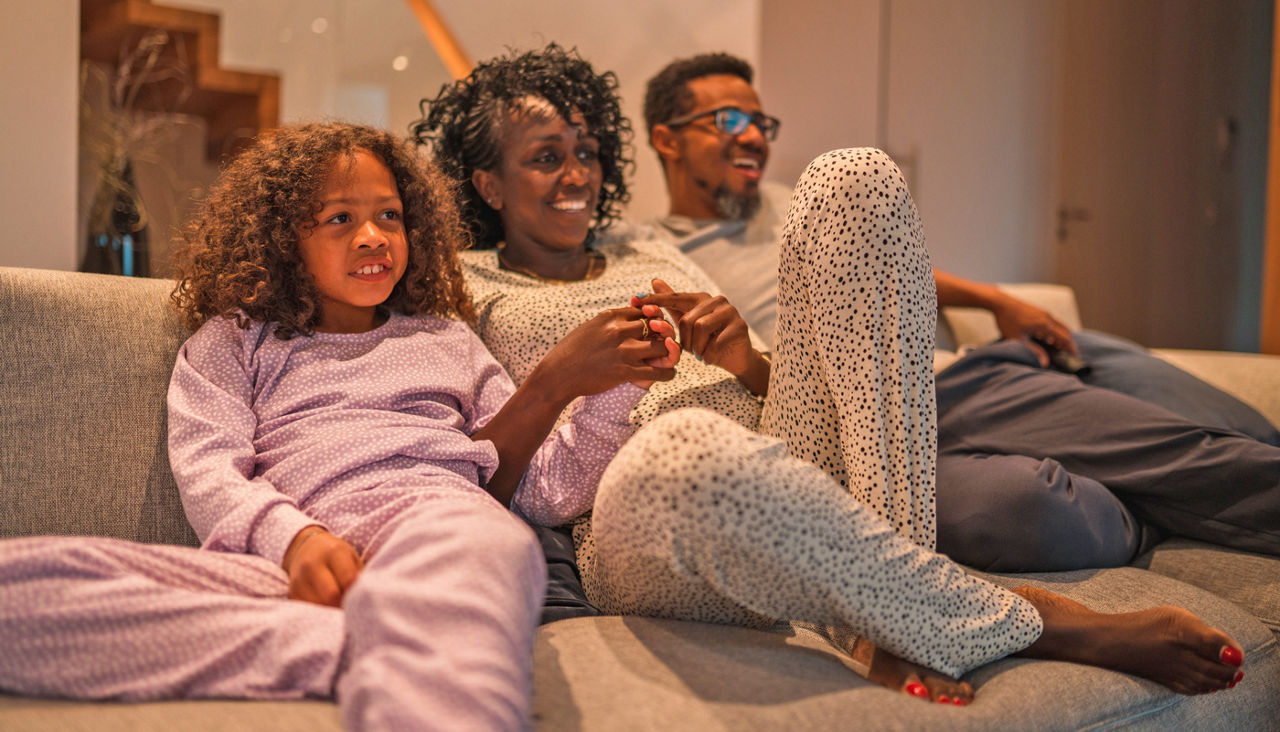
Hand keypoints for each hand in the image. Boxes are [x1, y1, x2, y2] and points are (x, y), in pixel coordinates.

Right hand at [282, 525, 363, 607]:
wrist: (307, 548)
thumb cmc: (338, 556)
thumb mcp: (352, 557)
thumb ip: (361, 575)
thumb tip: (367, 597)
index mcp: (333, 552)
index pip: (348, 580)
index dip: (357, 592)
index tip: (362, 597)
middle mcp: (312, 564)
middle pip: (331, 596)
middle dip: (344, 604)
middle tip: (351, 606)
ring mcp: (299, 580)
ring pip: (319, 607)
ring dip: (332, 611)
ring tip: (340, 606)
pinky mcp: (292, 593)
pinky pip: (308, 611)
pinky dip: (320, 614)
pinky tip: (328, 608)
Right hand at [530, 307, 678, 400]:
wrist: (557, 375)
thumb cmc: (571, 351)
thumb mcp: (590, 327)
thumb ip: (610, 321)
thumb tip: (626, 315)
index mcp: (610, 317)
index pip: (644, 311)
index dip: (653, 319)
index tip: (654, 329)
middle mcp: (618, 331)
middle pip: (656, 326)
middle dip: (664, 334)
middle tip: (666, 343)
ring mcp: (623, 351)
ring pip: (662, 347)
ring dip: (669, 353)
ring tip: (670, 359)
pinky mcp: (624, 372)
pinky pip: (657, 372)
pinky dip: (667, 374)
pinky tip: (668, 375)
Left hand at [636, 279, 768, 393]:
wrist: (735, 358)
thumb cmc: (708, 340)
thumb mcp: (687, 323)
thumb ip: (672, 304)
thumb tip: (654, 280)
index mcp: (702, 298)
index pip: (674, 298)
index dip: (655, 300)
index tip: (635, 300)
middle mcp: (717, 300)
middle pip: (687, 319)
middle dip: (686, 340)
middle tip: (693, 350)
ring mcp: (730, 311)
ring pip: (700, 328)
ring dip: (698, 347)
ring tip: (703, 352)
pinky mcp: (740, 325)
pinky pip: (715, 342)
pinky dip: (710, 354)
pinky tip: (714, 355)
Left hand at [991, 296, 1077, 366]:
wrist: (1001, 302)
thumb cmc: (1007, 321)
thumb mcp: (1019, 339)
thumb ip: (1034, 351)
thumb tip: (1045, 363)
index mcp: (1045, 325)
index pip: (1065, 338)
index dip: (1071, 348)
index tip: (1075, 357)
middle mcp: (1048, 318)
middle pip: (1065, 332)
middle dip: (1068, 343)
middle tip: (1067, 354)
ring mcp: (1044, 313)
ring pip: (1059, 326)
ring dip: (1061, 337)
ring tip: (1057, 348)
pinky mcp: (1040, 311)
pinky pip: (1053, 322)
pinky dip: (1055, 331)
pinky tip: (1047, 338)